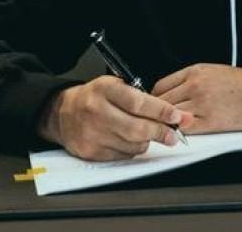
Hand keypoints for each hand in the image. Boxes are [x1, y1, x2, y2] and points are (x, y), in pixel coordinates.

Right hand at [37, 75, 192, 160]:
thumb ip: (141, 97)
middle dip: (161, 132)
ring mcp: (92, 134)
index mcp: (104, 90)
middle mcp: (96, 111)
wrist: (63, 113)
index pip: (139, 102)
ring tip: (147, 133)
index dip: (162, 111)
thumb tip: (173, 114)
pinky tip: (129, 140)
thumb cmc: (95, 98)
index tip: (177, 116)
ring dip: (147, 141)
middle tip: (174, 135)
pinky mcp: (91, 152)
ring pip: (133, 144)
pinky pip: (123, 155)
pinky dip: (133, 149)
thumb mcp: (115, 86)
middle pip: (137, 128)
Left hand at [152, 64, 241, 133]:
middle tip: (158, 120)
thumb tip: (173, 93)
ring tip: (167, 128)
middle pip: (160, 101)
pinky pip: (183, 129)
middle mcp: (195, 85)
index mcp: (195, 71)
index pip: (160, 85)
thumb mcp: (214, 71)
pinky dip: (178, 132)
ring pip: (168, 116)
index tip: (155, 106)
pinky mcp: (209, 122)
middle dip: (157, 112)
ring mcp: (201, 104)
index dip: (154, 98)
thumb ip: (191, 80)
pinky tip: (180, 133)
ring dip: (165, 123)